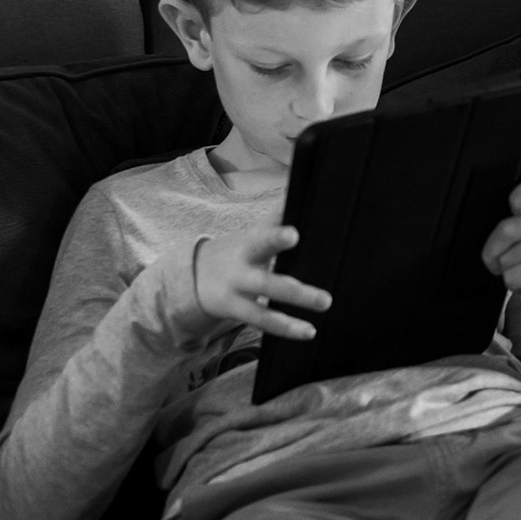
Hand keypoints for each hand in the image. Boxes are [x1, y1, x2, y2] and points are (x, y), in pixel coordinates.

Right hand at [194, 224, 331, 340]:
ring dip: (295, 298)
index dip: (278, 222)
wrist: (195, 277)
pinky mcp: (236, 309)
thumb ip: (279, 215)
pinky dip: (286, 327)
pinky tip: (309, 332)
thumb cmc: (240, 252)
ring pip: (266, 291)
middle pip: (261, 250)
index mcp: (253, 239)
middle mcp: (244, 259)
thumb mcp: (255, 232)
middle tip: (295, 236)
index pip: (267, 225)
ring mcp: (238, 285)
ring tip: (325, 302)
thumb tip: (299, 187)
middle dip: (277, 244)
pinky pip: (263, 320)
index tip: (294, 228)